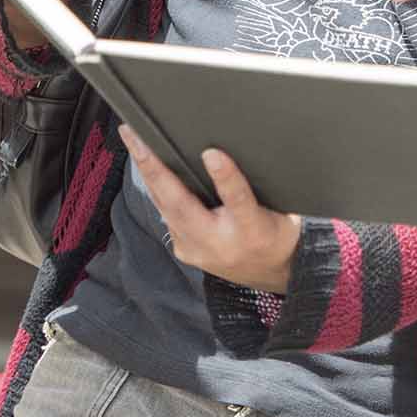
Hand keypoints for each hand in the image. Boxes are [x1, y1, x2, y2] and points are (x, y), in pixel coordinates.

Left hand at [118, 127, 300, 293]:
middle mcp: (221, 243)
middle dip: (158, 171)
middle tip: (139, 141)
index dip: (225, 177)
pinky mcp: (185, 251)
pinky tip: (144, 164)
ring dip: (147, 174)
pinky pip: (166, 214)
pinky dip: (155, 188)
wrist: (271, 274)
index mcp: (254, 231)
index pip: (239, 201)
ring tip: (133, 142)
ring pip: (166, 208)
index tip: (211, 153)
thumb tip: (230, 148)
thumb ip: (257, 185)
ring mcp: (199, 250)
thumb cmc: (276, 232)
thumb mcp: (282, 209)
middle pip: (183, 206)